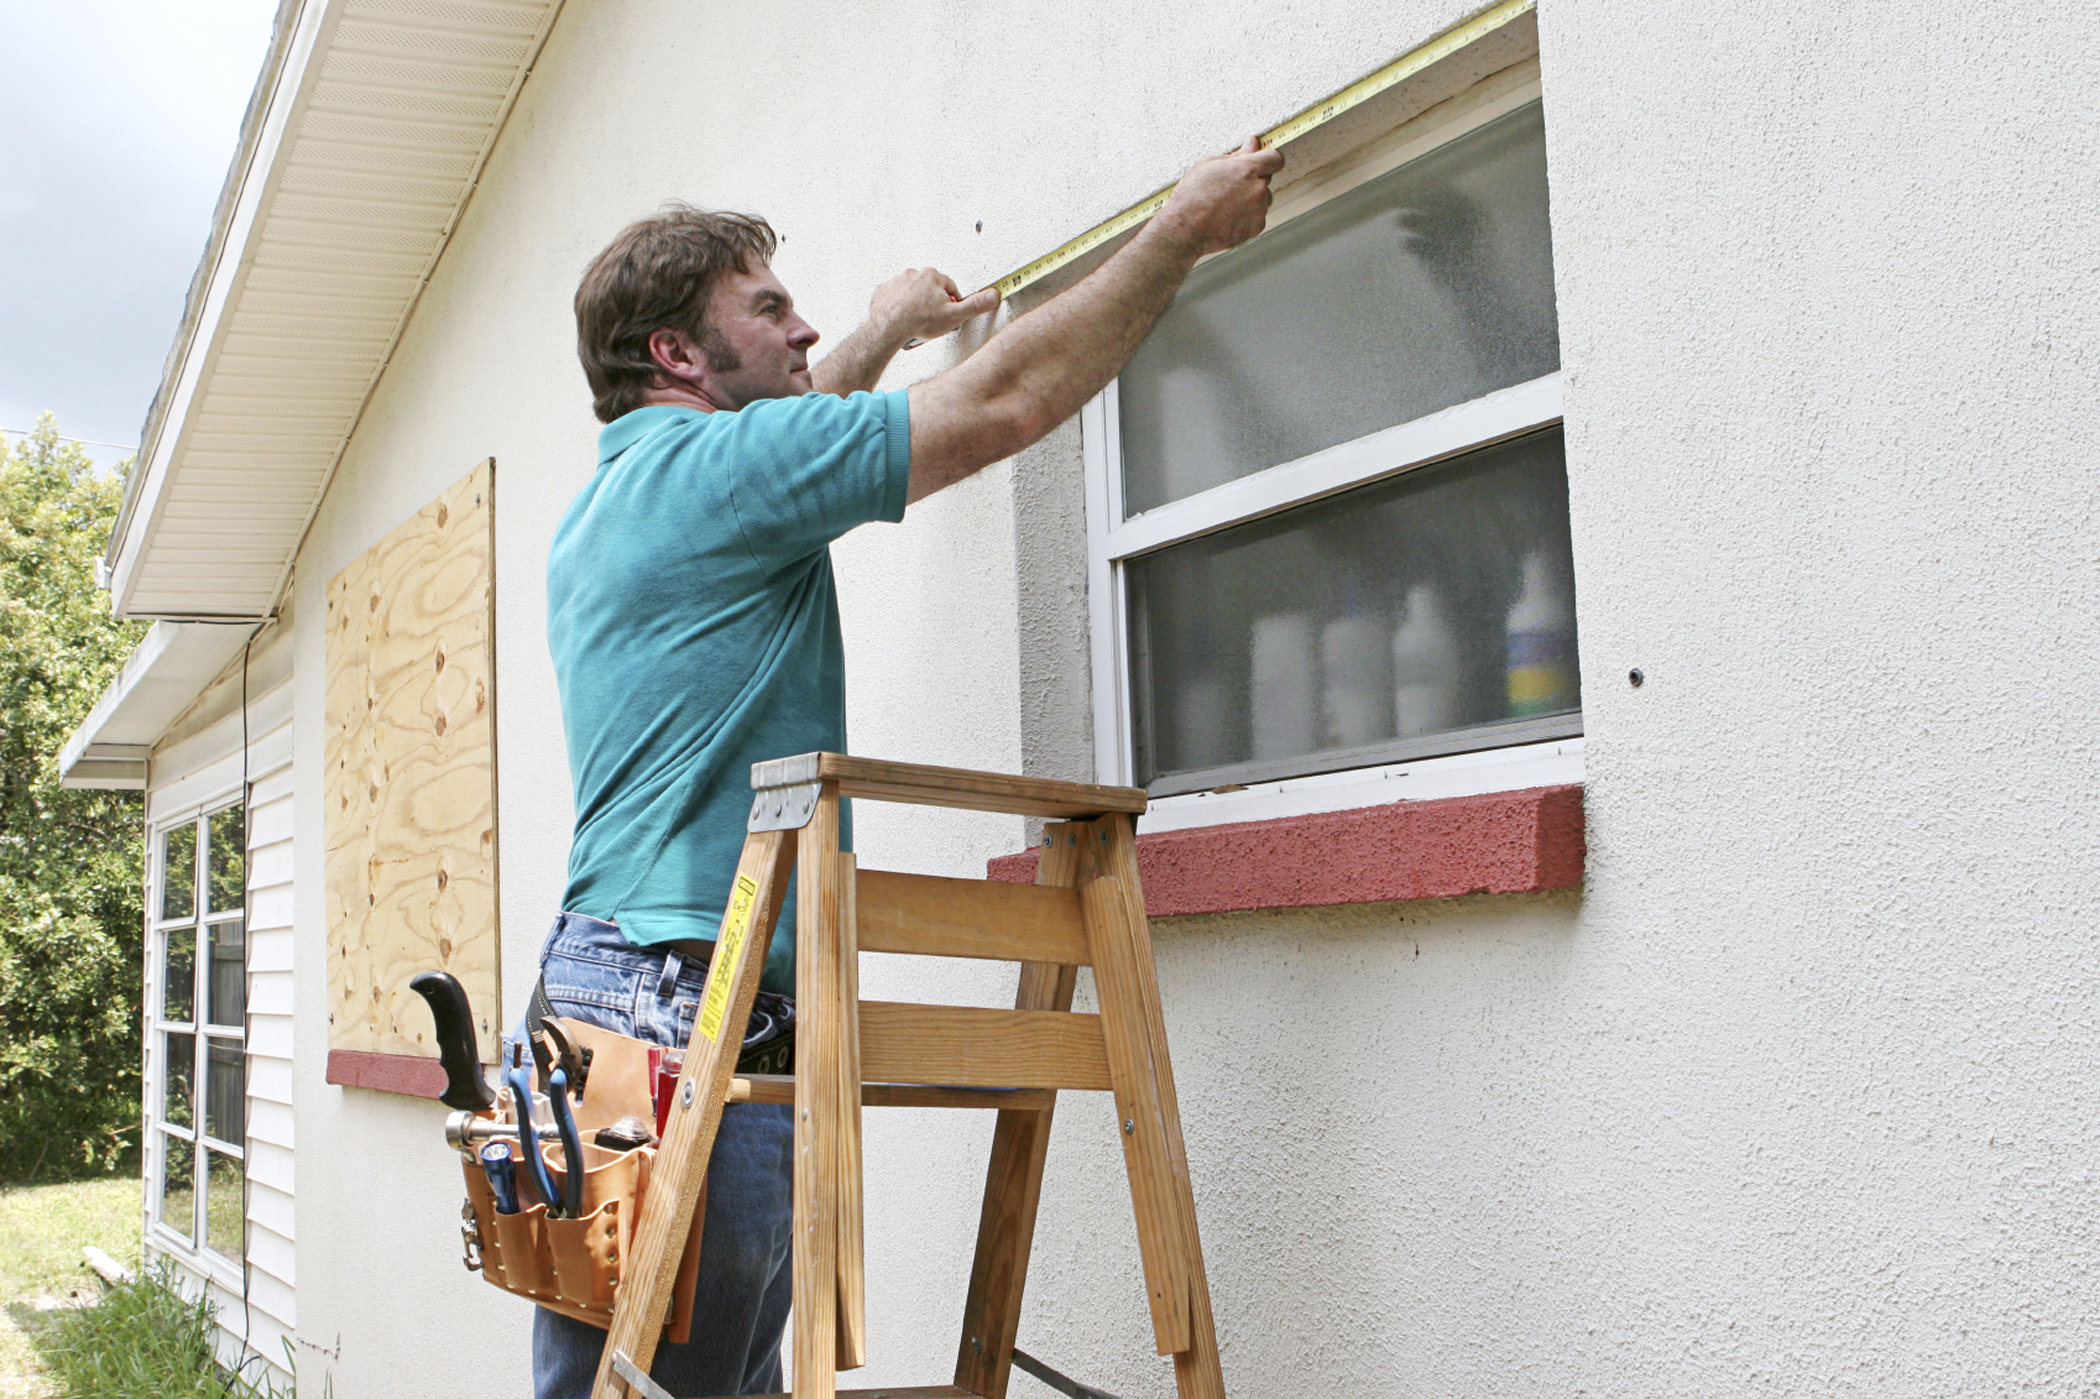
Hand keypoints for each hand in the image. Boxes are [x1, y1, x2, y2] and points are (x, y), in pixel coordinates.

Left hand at [870, 267, 999, 348]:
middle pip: (930, 289)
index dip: (951, 303)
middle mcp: (914, 274)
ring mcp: (897, 281)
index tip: (948, 314)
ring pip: (913, 292)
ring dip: (916, 303)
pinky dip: (899, 305)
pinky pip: (895, 296)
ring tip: (916, 321)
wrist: (888, 328)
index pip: (950, 288)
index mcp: (933, 276)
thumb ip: (975, 305)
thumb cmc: (919, 321)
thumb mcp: (954, 316)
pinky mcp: (884, 290)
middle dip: (933, 303)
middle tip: (932, 321)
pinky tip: (902, 318)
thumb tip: (993, 295)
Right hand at [1150, 136, 1283, 257]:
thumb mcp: (1209, 165)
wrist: (1185, 230)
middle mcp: (1258, 188)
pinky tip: (1228, 216)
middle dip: (1253, 179)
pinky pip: (1258, 216)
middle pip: (1266, 178)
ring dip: (1251, 198)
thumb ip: (1236, 154)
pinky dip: (1247, 216)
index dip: (1268, 159)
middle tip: (1230, 187)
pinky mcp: (1256, 226)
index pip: (1275, 158)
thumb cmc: (1191, 197)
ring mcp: (1259, 209)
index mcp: (1247, 169)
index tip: (1261, 162)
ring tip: (1226, 204)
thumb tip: (1252, 144)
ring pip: (1263, 198)